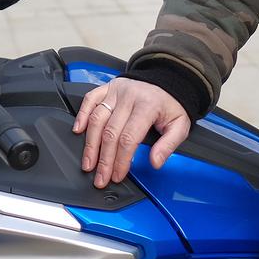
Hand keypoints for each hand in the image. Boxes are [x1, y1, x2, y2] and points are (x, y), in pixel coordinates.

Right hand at [71, 78, 191, 188]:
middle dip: (104, 160)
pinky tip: (78, 131)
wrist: (168, 80)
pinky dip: (81, 115)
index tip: (117, 175)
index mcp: (148, 105)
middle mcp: (129, 97)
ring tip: (88, 164)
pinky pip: (90, 100)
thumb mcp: (180, 125)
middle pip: (110, 133)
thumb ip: (168, 144)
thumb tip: (155, 162)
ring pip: (97, 119)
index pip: (129, 138)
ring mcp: (116, 91)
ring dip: (90, 145)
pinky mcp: (107, 87)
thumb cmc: (171, 105)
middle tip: (101, 178)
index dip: (121, 160)